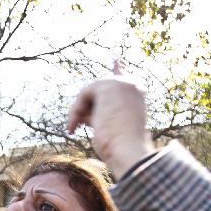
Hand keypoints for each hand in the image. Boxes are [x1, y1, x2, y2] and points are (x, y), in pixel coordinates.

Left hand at [67, 60, 154, 177]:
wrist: (128, 150)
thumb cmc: (119, 147)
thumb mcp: (108, 126)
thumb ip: (98, 113)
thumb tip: (83, 111)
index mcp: (137, 95)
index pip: (124, 79)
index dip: (118, 70)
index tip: (116, 60)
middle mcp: (132, 85)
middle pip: (97, 90)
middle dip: (84, 108)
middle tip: (73, 128)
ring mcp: (122, 83)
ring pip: (88, 93)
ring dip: (78, 112)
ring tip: (74, 129)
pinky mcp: (109, 85)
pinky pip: (83, 95)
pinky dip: (75, 111)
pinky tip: (75, 125)